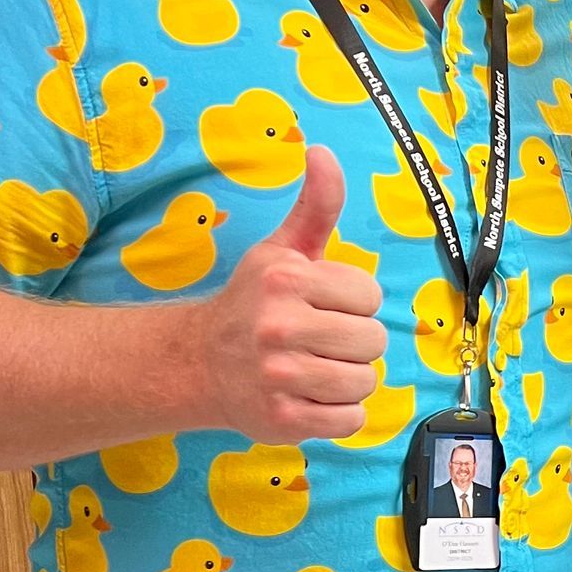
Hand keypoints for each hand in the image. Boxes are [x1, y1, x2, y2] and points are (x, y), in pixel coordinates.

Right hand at [192, 148, 386, 440]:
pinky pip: (350, 421)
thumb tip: (323, 151)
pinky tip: (311, 397)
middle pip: (373, 341)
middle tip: (319, 341)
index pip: (370, 296)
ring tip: (316, 368)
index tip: (322, 305)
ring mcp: (279, 377)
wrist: (198, 364)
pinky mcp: (283, 420)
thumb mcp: (282, 251)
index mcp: (285, 281)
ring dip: (349, 379)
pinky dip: (339, 413)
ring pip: (365, 382)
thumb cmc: (254, 303)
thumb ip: (315, 206)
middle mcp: (279, 327)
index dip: (354, 302)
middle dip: (355, 342)